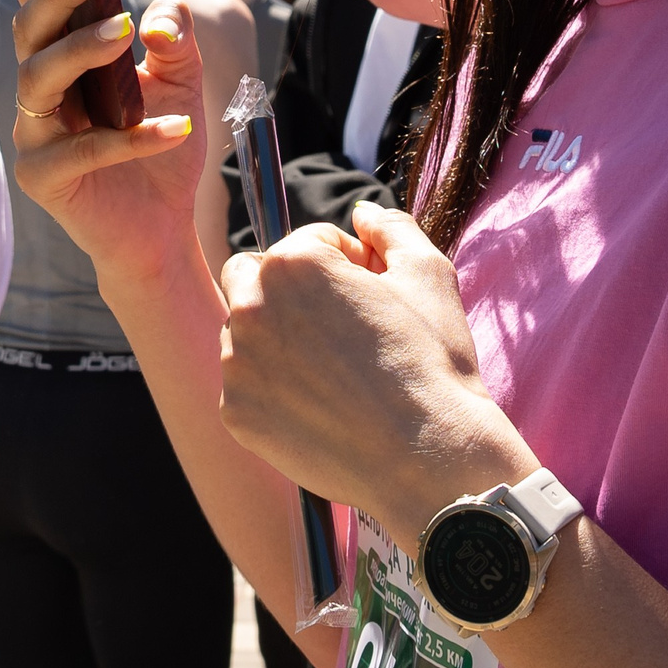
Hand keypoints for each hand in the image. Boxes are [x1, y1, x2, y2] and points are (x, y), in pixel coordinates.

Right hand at [7, 0, 198, 282]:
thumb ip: (174, 38)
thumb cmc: (160, 145)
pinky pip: (80, 152)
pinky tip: (173, 130)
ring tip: (125, 36)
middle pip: (29, 26)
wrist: (161, 227)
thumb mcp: (182, 79)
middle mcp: (38, 86)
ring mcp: (33, 133)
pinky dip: (128, 138)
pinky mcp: (43, 179)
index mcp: (62, 52)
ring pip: (37, 78)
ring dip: (82, 51)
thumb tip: (158, 17)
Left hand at [218, 201, 534, 537]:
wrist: (428, 455)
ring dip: (278, 339)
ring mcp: (238, 363)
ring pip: (246, 332)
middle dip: (290, 289)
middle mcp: (251, 306)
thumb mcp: (428, 274)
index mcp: (292, 262)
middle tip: (339, 325)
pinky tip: (320, 407)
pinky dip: (274, 390)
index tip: (375, 296)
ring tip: (334, 372)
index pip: (309, 241)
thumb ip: (390, 227)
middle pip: (252, 275)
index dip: (349, 264)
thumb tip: (362, 212)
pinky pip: (246, 386)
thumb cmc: (431, 361)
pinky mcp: (235, 412)